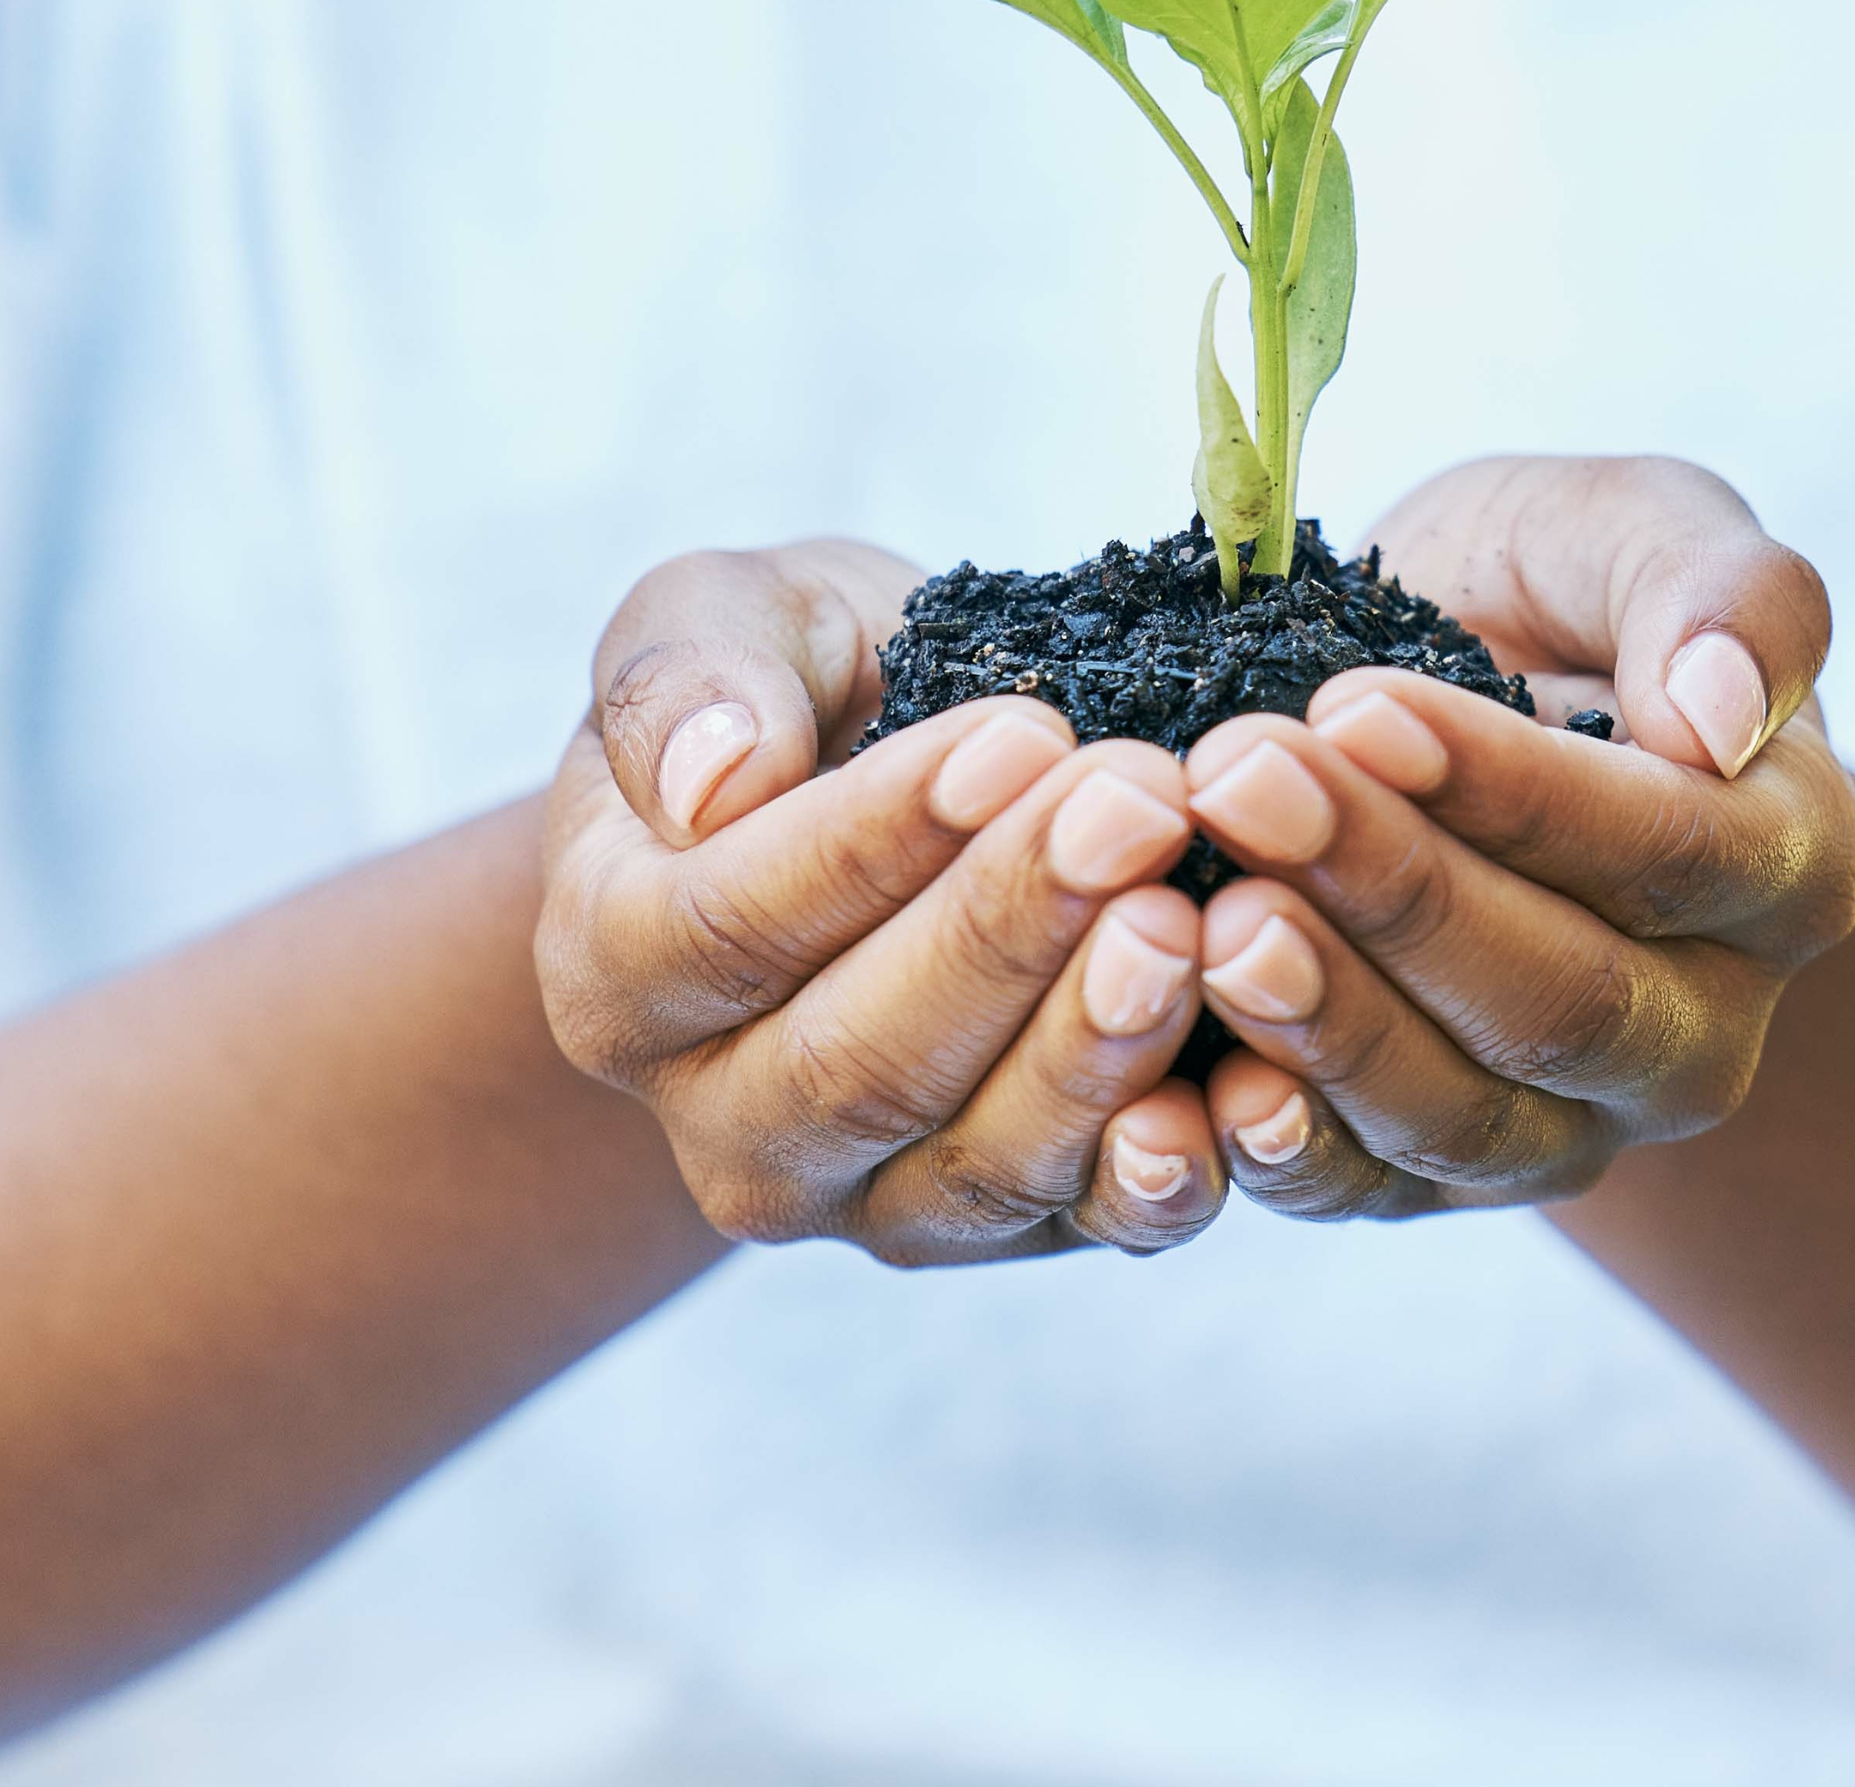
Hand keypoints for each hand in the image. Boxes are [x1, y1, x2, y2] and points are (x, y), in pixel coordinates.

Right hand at [534, 540, 1232, 1261]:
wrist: (876, 795)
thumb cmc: (795, 695)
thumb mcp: (722, 623)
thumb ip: (687, 679)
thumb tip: (714, 781)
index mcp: (612, 970)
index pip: (731, 925)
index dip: (878, 839)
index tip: (1021, 735)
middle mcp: (722, 1122)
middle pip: (856, 1064)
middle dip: (1009, 930)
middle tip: (1140, 805)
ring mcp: (865, 1199)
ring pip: (974, 1163)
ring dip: (1091, 1046)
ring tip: (1187, 919)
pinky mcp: (1009, 1230)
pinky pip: (1086, 1228)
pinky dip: (1165, 1173)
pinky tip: (1242, 1089)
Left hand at [1168, 457, 1854, 1216]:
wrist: (1430, 721)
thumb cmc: (1548, 609)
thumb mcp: (1629, 533)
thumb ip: (1719, 590)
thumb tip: (1724, 714)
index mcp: (1785, 865)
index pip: (1669, 850)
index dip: (1511, 789)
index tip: (1354, 702)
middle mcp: (1702, 1030)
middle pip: (1564, 1000)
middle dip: (1394, 892)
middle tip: (1239, 783)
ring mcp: (1576, 1125)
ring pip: (1464, 1114)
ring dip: (1329, 1022)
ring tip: (1211, 920)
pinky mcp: (1441, 1180)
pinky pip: (1369, 1193)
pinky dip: (1287, 1154)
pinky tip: (1204, 1087)